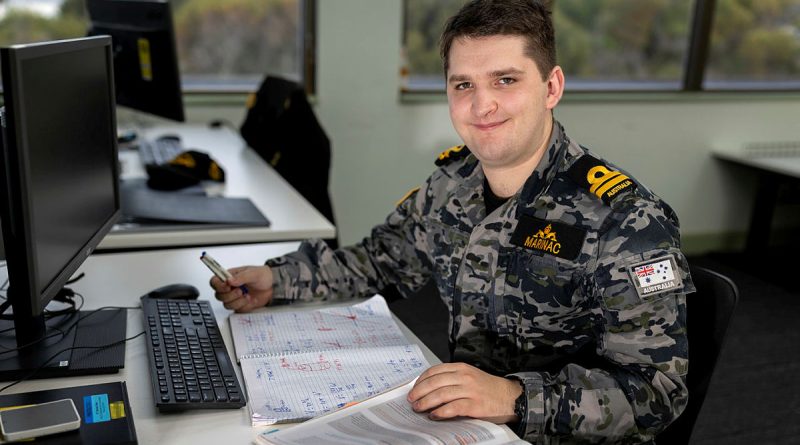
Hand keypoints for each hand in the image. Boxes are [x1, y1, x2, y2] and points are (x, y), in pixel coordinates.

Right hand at [210, 265, 273, 311]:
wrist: (274, 286)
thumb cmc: (263, 276)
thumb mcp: (254, 273)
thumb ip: (241, 277)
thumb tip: (229, 280)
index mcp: (229, 277)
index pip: (215, 282)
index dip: (218, 285)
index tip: (227, 286)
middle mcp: (230, 287)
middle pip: (218, 295)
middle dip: (230, 295)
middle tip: (241, 291)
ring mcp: (234, 297)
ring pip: (226, 304)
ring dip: (237, 301)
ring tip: (247, 295)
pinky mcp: (240, 305)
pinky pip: (236, 309)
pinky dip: (244, 305)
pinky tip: (251, 300)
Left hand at [407, 363, 522, 423]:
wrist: (510, 397)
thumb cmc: (488, 388)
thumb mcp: (470, 376)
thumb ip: (453, 379)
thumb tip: (429, 388)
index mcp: (462, 368)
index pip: (435, 370)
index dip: (421, 380)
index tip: (414, 388)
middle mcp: (465, 377)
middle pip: (435, 382)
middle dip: (420, 391)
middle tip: (411, 400)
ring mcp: (470, 390)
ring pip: (441, 394)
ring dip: (426, 402)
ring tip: (418, 408)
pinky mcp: (475, 405)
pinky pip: (453, 407)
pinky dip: (441, 412)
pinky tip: (434, 415)